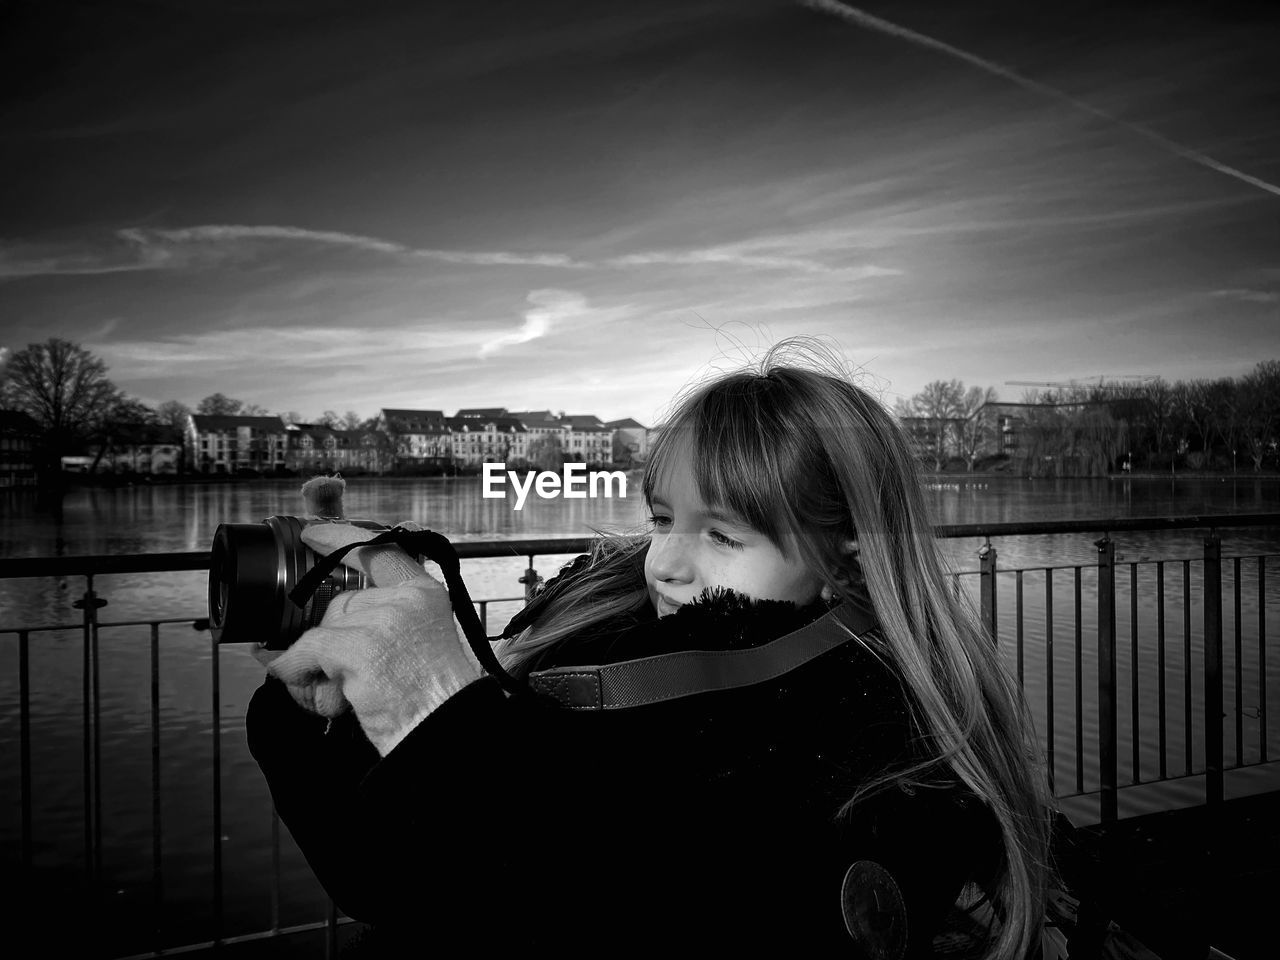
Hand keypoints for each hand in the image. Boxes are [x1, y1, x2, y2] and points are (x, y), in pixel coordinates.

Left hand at [267, 521, 483, 754]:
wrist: (445, 729)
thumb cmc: (433, 700)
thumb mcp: (420, 643)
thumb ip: (388, 620)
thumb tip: (336, 616)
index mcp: (425, 594)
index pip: (380, 552)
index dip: (342, 540)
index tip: (315, 532)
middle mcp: (406, 599)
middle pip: (342, 606)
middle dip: (331, 640)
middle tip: (342, 677)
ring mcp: (384, 619)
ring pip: (324, 630)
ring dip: (320, 665)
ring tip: (344, 694)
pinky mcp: (361, 645)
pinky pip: (308, 650)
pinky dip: (298, 669)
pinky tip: (306, 685)